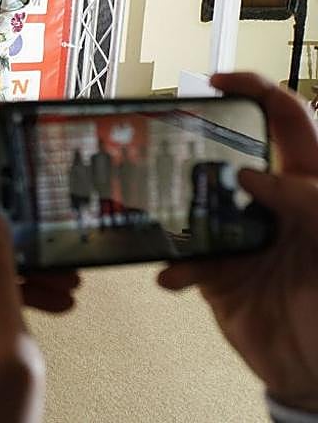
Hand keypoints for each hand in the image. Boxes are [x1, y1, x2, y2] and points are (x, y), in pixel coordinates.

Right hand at [158, 72, 317, 413]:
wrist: (317, 374)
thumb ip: (306, 201)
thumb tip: (251, 177)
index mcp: (311, 186)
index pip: (288, 119)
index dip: (257, 90)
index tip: (218, 81)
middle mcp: (274, 204)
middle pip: (230, 153)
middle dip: (195, 139)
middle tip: (164, 134)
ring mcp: (243, 237)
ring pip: (196, 201)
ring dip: (172, 205)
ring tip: (154, 203)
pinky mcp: (218, 273)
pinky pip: (183, 258)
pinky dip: (173, 266)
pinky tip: (172, 274)